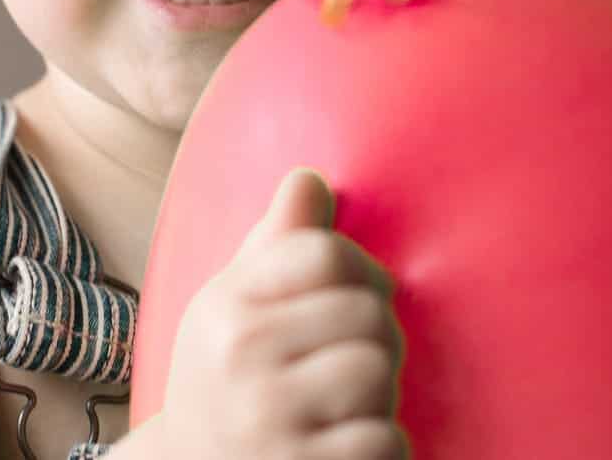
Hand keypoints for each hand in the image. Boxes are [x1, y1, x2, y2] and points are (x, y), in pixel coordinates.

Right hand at [158, 167, 407, 459]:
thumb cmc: (224, 377)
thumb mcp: (231, 306)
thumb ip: (275, 243)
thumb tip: (311, 178)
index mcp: (226, 307)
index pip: (326, 254)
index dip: (362, 267)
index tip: (364, 290)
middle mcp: (241, 360)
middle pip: (366, 312)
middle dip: (379, 333)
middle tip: (359, 353)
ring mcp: (270, 424)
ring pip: (379, 373)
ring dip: (383, 391)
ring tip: (354, 399)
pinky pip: (386, 442)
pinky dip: (384, 444)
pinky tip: (351, 443)